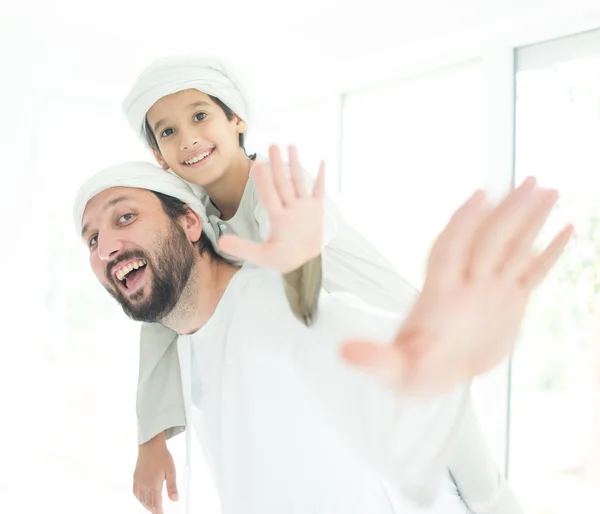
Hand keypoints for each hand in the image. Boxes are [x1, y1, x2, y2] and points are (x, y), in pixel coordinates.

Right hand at [133, 432, 178, 513]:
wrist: (150, 445)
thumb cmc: (161, 456)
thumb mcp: (171, 471)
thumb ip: (172, 487)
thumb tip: (175, 499)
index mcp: (154, 485)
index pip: (156, 504)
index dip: (158, 512)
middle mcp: (145, 485)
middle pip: (148, 503)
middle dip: (153, 509)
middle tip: (158, 512)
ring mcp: (139, 482)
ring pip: (142, 499)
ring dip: (147, 505)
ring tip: (152, 508)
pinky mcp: (136, 477)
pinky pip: (136, 492)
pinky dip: (140, 498)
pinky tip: (142, 498)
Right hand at [218, 145, 324, 272]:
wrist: (309, 264)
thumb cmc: (283, 259)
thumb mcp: (261, 257)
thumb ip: (241, 247)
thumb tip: (220, 242)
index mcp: (279, 220)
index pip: (269, 196)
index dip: (262, 180)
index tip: (257, 164)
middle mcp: (294, 210)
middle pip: (283, 184)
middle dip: (277, 164)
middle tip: (272, 145)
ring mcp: (307, 208)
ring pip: (299, 182)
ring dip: (295, 164)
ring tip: (291, 146)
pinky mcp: (317, 209)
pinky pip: (320, 190)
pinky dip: (321, 176)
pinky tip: (322, 161)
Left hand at [342, 177, 573, 393]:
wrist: (436, 373)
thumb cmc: (412, 370)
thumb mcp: (394, 369)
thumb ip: (374, 358)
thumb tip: (342, 352)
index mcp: (439, 293)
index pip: (450, 250)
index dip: (461, 224)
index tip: (479, 197)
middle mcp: (467, 283)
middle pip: (488, 240)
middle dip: (506, 212)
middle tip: (528, 181)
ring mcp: (490, 290)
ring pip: (512, 247)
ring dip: (529, 220)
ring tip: (549, 190)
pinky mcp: (510, 302)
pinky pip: (532, 272)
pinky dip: (549, 252)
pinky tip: (567, 228)